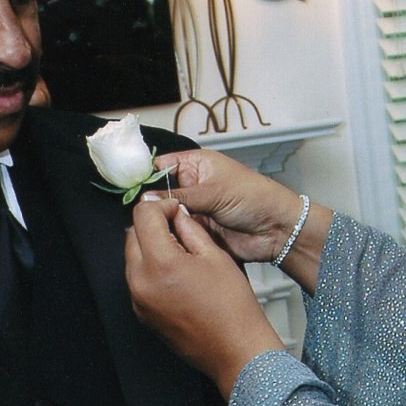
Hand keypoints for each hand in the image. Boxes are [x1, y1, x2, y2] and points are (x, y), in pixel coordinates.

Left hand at [126, 196, 283, 397]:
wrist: (234, 350)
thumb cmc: (232, 308)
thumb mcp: (215, 256)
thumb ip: (190, 229)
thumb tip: (177, 214)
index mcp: (160, 263)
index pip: (143, 215)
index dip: (162, 206)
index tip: (175, 210)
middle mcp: (141, 282)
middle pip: (132, 235)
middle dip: (152, 225)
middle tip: (178, 229)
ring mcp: (139, 300)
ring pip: (132, 257)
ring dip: (150, 247)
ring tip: (181, 253)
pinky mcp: (142, 313)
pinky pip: (138, 280)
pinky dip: (151, 269)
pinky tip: (176, 274)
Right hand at [153, 150, 302, 262]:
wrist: (276, 229)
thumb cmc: (255, 198)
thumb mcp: (214, 192)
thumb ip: (179, 196)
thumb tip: (147, 198)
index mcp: (196, 165)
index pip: (161, 165)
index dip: (145, 175)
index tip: (129, 188)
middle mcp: (192, 186)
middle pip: (160, 193)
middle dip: (151, 203)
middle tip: (138, 214)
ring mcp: (195, 209)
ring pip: (167, 215)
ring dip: (161, 222)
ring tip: (151, 228)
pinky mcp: (199, 231)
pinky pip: (177, 233)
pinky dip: (172, 236)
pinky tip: (164, 240)